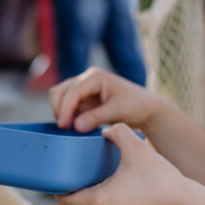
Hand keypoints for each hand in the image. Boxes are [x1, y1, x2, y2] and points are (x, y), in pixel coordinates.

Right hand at [50, 67, 167, 132]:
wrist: (146, 108)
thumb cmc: (136, 106)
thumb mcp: (118, 111)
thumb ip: (96, 117)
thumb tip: (74, 126)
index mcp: (95, 76)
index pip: (73, 91)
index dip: (65, 108)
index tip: (63, 125)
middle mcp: (87, 79)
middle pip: (60, 91)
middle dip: (59, 109)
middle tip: (65, 128)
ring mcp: (84, 88)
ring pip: (61, 97)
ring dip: (62, 112)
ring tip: (70, 128)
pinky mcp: (84, 99)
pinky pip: (68, 106)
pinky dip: (67, 115)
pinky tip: (75, 126)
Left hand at [57, 124, 193, 204]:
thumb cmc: (161, 180)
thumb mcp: (137, 148)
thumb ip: (118, 132)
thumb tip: (107, 131)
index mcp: (99, 201)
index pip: (66, 201)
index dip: (61, 190)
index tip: (62, 182)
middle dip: (89, 190)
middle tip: (95, 175)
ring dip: (105, 200)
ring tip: (116, 184)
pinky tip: (130, 197)